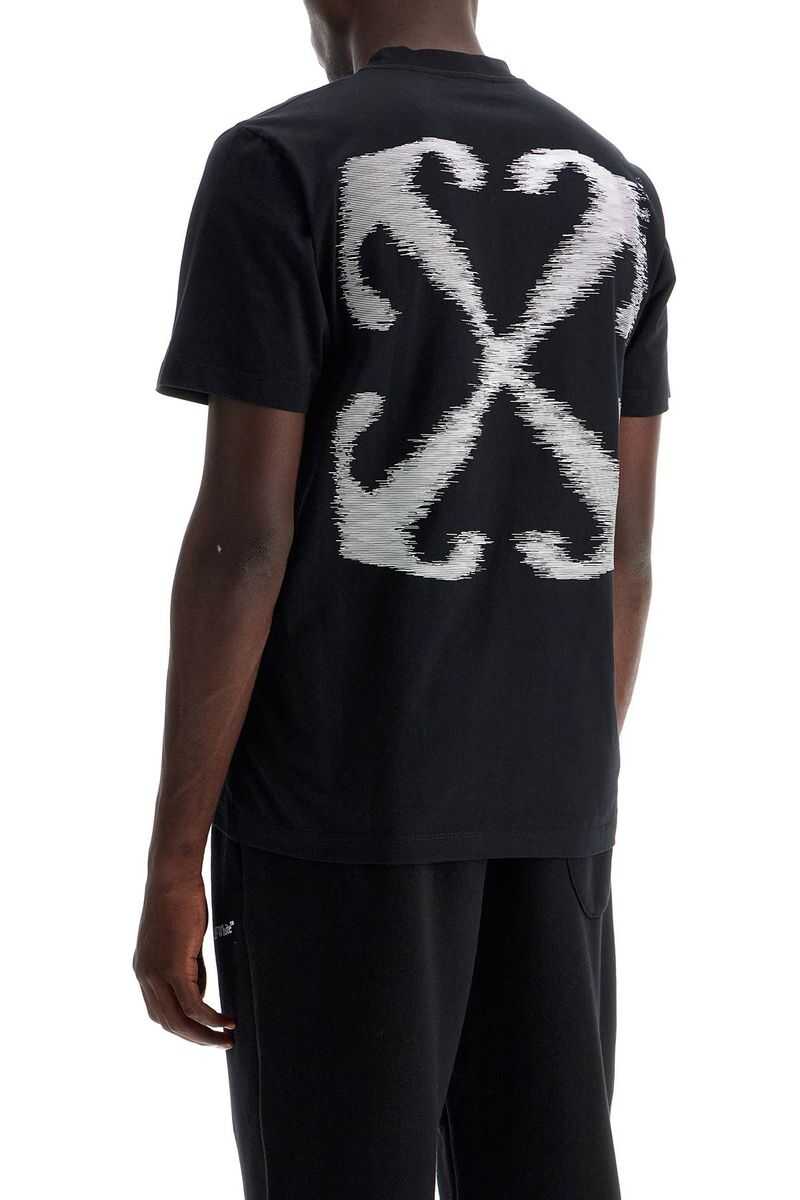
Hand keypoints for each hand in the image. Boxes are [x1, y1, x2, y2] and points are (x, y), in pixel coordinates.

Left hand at [133, 873, 234, 1047]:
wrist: (172, 877)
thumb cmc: (181, 900)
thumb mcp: (183, 940)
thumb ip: (188, 967)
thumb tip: (201, 990)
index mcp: (144, 970)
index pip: (159, 1012)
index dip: (183, 1027)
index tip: (205, 1030)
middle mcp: (144, 976)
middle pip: (168, 1022)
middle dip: (195, 1038)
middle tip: (220, 1043)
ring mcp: (155, 974)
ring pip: (179, 1020)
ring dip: (204, 1034)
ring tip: (227, 1038)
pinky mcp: (172, 967)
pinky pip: (193, 1005)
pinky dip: (210, 1018)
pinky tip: (226, 1021)